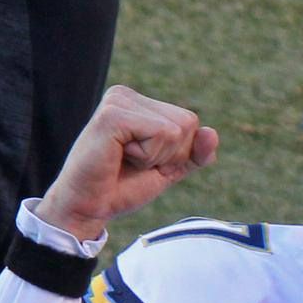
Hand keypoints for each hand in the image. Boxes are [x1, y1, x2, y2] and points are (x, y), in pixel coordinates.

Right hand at [36, 85, 218, 240]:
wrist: (90, 207)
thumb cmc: (123, 188)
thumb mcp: (168, 170)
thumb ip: (194, 153)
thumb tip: (212, 133)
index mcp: (139, 103)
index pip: (191, 123)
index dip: (177, 153)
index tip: (143, 162)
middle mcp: (127, 95)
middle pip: (188, 123)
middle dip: (169, 155)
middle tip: (134, 163)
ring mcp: (119, 101)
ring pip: (176, 130)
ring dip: (156, 157)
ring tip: (125, 160)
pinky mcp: (113, 114)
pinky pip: (161, 134)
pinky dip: (147, 156)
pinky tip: (120, 156)